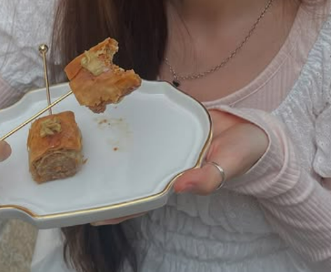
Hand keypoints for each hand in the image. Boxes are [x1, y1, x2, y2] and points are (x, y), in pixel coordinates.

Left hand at [87, 110, 267, 225]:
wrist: (251, 129)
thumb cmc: (241, 154)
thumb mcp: (227, 168)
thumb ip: (207, 179)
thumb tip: (178, 186)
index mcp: (178, 179)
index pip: (145, 197)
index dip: (121, 207)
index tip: (94, 214)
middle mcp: (169, 163)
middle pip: (135, 174)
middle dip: (110, 180)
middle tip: (79, 180)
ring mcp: (169, 143)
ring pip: (140, 150)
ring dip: (119, 151)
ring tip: (89, 149)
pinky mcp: (173, 123)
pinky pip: (153, 125)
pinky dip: (138, 122)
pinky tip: (120, 114)